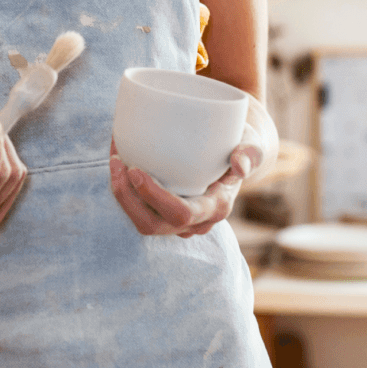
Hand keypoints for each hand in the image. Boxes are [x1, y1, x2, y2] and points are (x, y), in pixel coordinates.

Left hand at [109, 127, 263, 237]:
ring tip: (114, 161)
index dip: (153, 196)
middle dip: (127, 198)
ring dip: (122, 195)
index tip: (134, 169)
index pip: (180, 212)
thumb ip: (250, 152)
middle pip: (152, 224)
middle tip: (116, 163)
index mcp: (216, 207)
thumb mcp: (252, 142)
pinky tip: (119, 162)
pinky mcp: (167, 213)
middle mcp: (196, 221)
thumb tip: (239, 165)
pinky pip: (140, 211)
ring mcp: (179, 222)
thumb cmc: (242, 143)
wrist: (238, 153)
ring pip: (142, 221)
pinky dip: (126, 190)